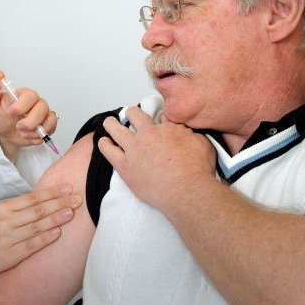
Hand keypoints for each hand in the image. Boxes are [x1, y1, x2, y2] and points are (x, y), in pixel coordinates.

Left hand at [0, 71, 57, 158]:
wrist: (2, 135)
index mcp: (22, 95)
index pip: (30, 95)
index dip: (22, 105)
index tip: (11, 112)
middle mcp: (34, 103)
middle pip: (42, 107)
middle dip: (30, 121)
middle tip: (18, 126)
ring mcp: (42, 114)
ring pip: (49, 118)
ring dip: (35, 130)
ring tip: (22, 133)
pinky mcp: (46, 125)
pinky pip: (51, 129)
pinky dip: (39, 136)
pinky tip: (28, 136)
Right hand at [0, 184, 81, 287]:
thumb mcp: (0, 215)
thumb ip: (21, 209)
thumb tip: (49, 200)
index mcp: (4, 208)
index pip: (33, 198)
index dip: (52, 192)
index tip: (68, 188)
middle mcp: (5, 221)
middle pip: (37, 210)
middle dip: (60, 203)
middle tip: (77, 199)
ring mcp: (7, 238)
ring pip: (36, 226)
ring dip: (56, 219)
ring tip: (71, 213)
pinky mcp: (9, 255)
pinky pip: (31, 245)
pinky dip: (45, 238)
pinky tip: (58, 233)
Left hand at [98, 106, 215, 212]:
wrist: (187, 191)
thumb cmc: (197, 171)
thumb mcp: (202, 143)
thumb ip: (189, 133)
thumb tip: (184, 129)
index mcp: (166, 128)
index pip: (158, 115)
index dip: (156, 117)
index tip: (154, 120)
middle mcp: (147, 135)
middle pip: (134, 114)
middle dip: (131, 113)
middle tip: (130, 115)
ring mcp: (134, 150)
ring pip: (115, 129)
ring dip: (111, 124)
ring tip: (109, 123)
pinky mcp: (124, 166)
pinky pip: (108, 151)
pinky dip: (104, 144)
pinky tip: (103, 142)